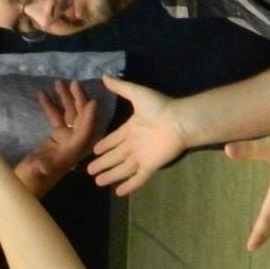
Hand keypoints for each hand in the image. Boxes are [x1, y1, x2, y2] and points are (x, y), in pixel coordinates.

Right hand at [13, 80, 99, 189]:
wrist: (20, 189)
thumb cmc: (27, 184)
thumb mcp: (32, 177)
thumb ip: (39, 171)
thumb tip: (44, 167)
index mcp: (70, 154)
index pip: (84, 133)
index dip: (89, 118)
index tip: (92, 101)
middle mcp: (71, 145)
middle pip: (80, 119)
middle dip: (78, 101)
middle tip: (73, 83)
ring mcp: (64, 141)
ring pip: (68, 116)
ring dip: (65, 99)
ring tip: (58, 83)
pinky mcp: (55, 139)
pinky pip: (56, 119)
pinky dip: (51, 106)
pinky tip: (42, 94)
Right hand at [86, 75, 188, 195]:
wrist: (179, 121)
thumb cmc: (159, 107)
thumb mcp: (137, 94)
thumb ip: (120, 87)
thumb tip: (103, 76)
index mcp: (131, 129)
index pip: (113, 140)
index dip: (104, 145)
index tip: (94, 151)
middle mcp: (134, 144)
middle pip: (115, 156)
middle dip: (102, 163)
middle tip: (89, 170)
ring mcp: (142, 156)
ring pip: (122, 169)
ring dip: (110, 175)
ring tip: (97, 182)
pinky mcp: (150, 166)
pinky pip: (138, 178)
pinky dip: (128, 185)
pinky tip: (118, 192)